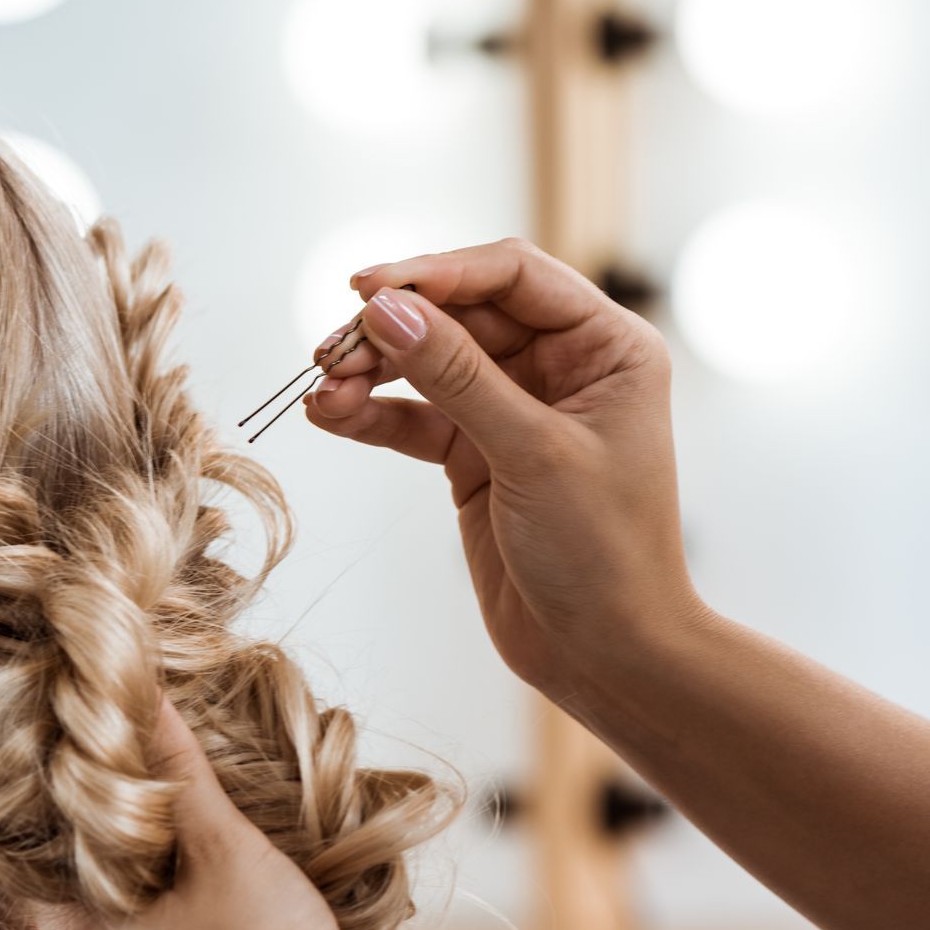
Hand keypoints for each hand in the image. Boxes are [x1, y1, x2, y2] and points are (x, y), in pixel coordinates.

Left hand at [30, 696, 409, 929]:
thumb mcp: (220, 849)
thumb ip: (178, 770)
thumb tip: (141, 691)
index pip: (32, 848)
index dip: (51, 783)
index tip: (71, 725)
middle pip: (89, 863)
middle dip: (116, 800)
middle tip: (130, 727)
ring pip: (142, 885)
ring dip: (164, 833)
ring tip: (180, 759)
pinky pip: (180, 909)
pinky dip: (194, 869)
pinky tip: (221, 824)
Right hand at [303, 238, 707, 696]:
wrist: (608, 656)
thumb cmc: (604, 553)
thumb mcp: (531, 453)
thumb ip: (456, 376)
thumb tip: (385, 308)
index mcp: (607, 346)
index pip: (512, 274)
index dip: (437, 273)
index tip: (367, 288)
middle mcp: (563, 366)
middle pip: (461, 314)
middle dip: (392, 330)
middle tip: (330, 352)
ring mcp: (516, 410)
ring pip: (429, 364)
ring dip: (371, 373)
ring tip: (321, 391)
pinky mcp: (477, 457)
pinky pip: (415, 418)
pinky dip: (372, 416)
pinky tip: (330, 416)